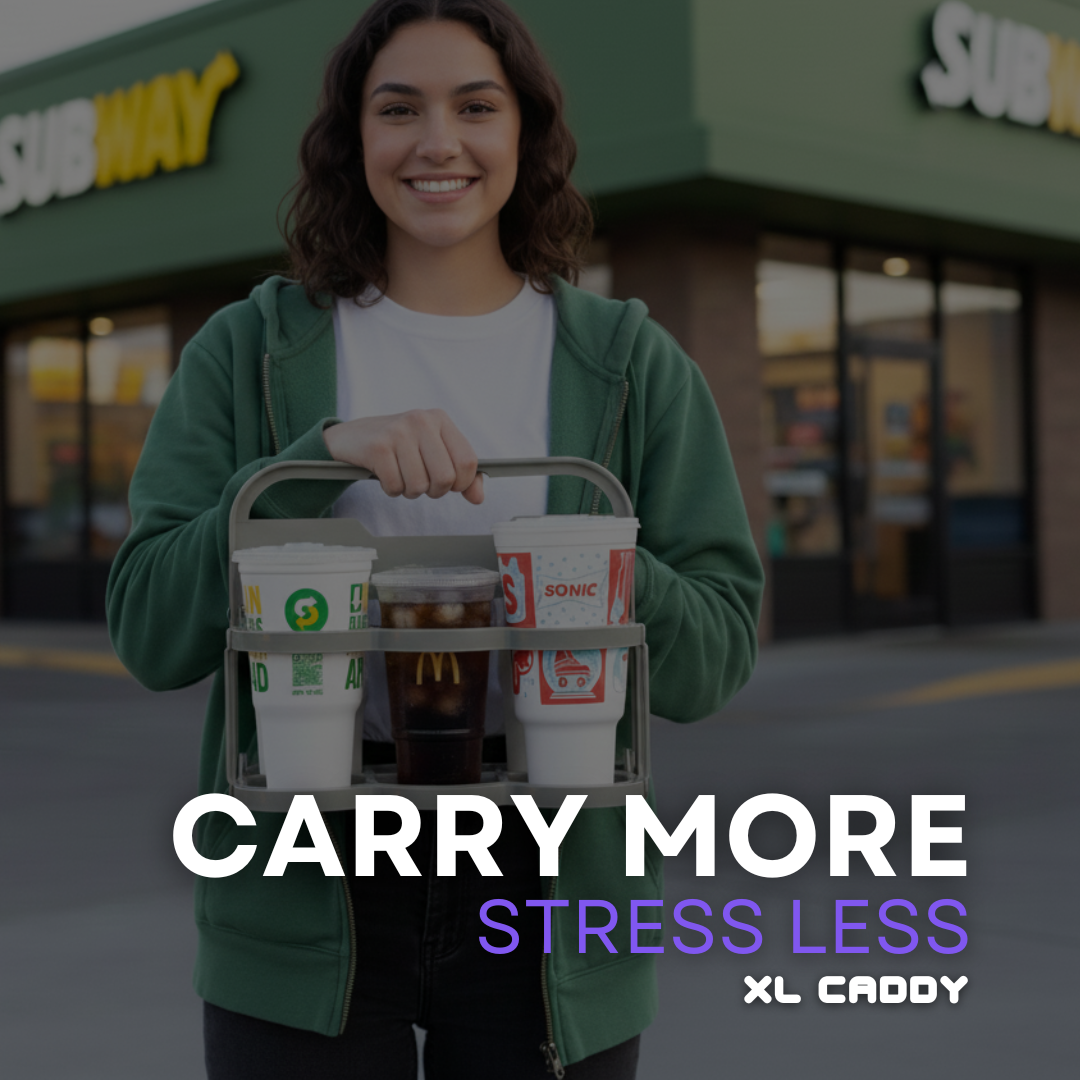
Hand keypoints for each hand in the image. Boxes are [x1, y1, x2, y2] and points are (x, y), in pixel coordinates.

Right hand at [323, 410, 483, 503]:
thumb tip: (478, 497)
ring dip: (410, 491)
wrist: (351, 438)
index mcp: (440, 419)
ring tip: (402, 476)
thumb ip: (460, 474)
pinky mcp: (378, 447)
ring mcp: (398, 432)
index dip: (462, 483)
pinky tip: (386, 475)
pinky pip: (396, 486)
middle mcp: (421, 421)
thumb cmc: (397, 446)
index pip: (467, 460)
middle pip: (445, 477)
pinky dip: (392, 489)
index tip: (451, 485)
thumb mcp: (432, 452)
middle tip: (423, 484)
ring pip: (420, 485)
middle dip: (435, 491)